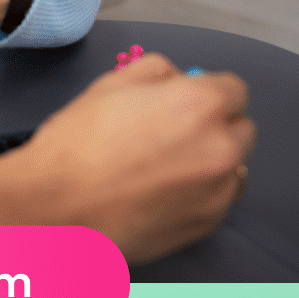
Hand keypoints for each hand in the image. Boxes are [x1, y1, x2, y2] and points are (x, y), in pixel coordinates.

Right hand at [0, 53, 255, 264]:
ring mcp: (218, 192)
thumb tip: (179, 80)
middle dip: (217, 127)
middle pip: (242, 129)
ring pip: (235, 168)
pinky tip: (164, 194)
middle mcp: (221, 147)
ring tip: (171, 169)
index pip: (235, 90)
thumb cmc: (78, 142)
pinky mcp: (206, 226)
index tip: (188, 102)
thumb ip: (158, 72)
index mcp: (201, 104)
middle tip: (176, 135)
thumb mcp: (112, 84)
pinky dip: (202, 194)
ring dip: (214, 162)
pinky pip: (219, 201)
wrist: (56, 206)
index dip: (209, 92)